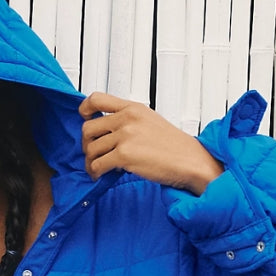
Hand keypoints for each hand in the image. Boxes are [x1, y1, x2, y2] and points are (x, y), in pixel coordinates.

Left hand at [79, 92, 223, 194]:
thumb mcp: (150, 121)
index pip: (96, 98)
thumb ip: (128, 121)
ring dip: (91, 162)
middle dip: (87, 144)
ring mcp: (125, 136)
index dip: (84, 109)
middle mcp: (127, 119)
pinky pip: (97, 165)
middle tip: (93, 154)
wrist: (191, 161)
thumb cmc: (174, 147)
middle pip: (88, 128)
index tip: (84, 118)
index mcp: (133, 108)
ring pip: (91, 149)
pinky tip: (102, 176)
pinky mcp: (124, 155)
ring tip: (97, 169)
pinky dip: (96, 173)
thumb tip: (107, 132)